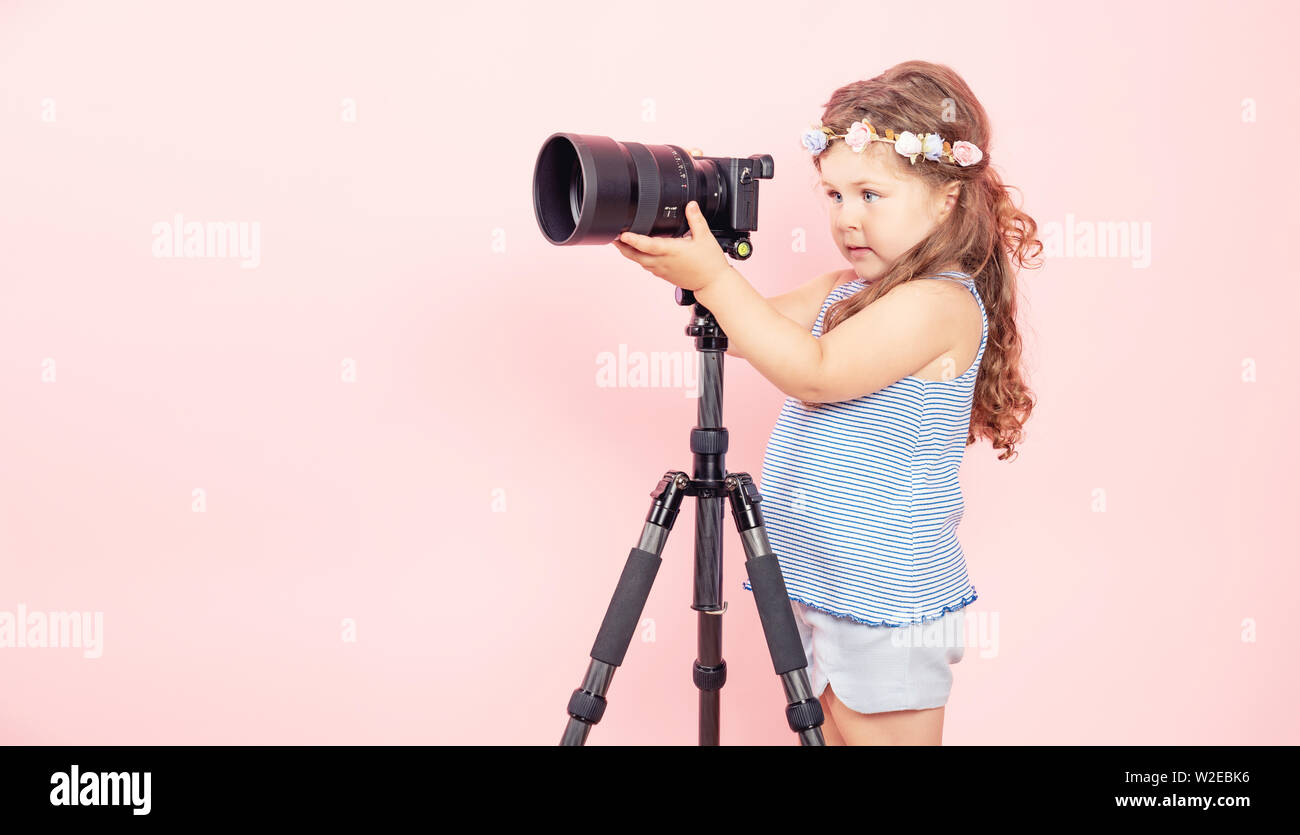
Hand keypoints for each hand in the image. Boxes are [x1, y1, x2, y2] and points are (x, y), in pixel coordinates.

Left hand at [611, 200, 731, 292]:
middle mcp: (663, 262)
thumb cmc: (710, 263)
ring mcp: (661, 270)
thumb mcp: (706, 237)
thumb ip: (696, 219)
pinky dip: (638, 258)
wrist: (713, 284)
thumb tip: (690, 204)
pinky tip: (636, 252)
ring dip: (628, 252)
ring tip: (620, 242)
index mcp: (672, 251)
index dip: (634, 240)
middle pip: (636, 255)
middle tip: (612, 235)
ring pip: (639, 262)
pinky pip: (646, 266)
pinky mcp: (663, 275)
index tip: (622, 234)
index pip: (648, 245)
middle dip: (622, 246)